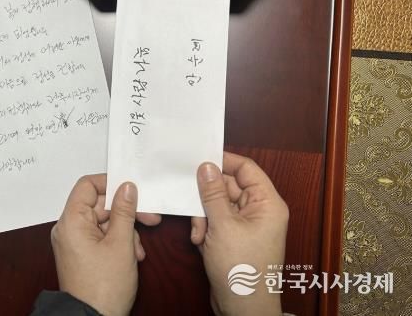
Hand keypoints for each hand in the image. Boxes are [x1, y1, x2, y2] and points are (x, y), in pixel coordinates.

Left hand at [51, 175, 160, 315]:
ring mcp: (74, 242)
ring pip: (103, 221)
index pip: (87, 185)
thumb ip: (124, 211)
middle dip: (125, 211)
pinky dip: (117, 241)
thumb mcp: (121, 243)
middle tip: (150, 217)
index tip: (131, 188)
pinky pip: (100, 236)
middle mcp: (68, 228)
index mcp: (71, 221)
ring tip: (139, 249)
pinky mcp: (81, 253)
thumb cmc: (103, 287)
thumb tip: (127, 187)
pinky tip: (133, 255)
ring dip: (125, 230)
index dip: (110, 183)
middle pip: (98, 204)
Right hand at [192, 152, 288, 315]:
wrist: (243, 308)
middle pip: (228, 186)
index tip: (199, 158)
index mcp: (267, 203)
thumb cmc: (242, 269)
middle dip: (207, 197)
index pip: (246, 168)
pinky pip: (216, 220)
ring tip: (199, 233)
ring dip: (203, 216)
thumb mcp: (222, 226)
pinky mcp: (234, 236)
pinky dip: (205, 228)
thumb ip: (212, 193)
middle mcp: (259, 210)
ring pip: (218, 204)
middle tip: (193, 204)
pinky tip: (200, 242)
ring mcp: (247, 224)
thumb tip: (206, 166)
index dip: (223, 161)